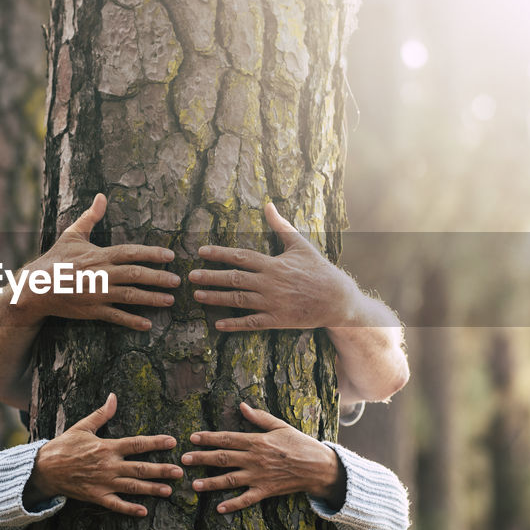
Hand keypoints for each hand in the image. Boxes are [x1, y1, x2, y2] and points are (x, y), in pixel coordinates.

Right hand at [22, 193, 180, 330]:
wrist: (36, 287)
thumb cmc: (56, 259)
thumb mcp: (72, 235)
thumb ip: (91, 217)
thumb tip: (102, 196)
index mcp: (99, 255)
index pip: (130, 252)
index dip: (151, 253)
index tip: (170, 256)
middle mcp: (101, 274)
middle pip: (135, 275)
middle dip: (158, 278)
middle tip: (177, 280)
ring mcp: (97, 294)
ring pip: (130, 296)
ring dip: (151, 299)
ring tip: (170, 300)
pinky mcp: (92, 311)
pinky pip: (116, 317)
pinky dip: (132, 321)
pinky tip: (148, 325)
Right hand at [27, 393, 184, 516]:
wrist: (44, 469)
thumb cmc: (64, 446)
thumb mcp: (82, 427)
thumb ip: (101, 414)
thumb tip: (113, 397)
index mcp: (107, 447)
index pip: (136, 444)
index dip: (155, 442)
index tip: (172, 441)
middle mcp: (108, 465)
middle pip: (140, 468)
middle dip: (162, 470)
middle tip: (180, 471)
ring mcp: (103, 483)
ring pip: (132, 487)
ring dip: (152, 489)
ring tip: (169, 490)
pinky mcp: (96, 496)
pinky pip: (116, 505)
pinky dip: (130, 509)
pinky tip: (144, 511)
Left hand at [182, 402, 344, 512]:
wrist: (319, 467)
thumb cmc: (300, 444)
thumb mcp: (281, 426)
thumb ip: (260, 418)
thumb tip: (242, 406)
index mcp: (257, 441)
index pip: (227, 438)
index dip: (208, 438)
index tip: (192, 438)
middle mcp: (255, 459)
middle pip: (223, 458)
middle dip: (202, 459)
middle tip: (183, 460)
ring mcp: (259, 477)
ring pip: (230, 480)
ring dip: (211, 483)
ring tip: (194, 485)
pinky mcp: (266, 491)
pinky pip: (246, 499)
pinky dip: (232, 505)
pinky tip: (219, 509)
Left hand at [188, 202, 356, 331]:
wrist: (338, 299)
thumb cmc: (318, 269)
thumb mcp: (300, 245)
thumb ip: (281, 226)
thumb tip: (268, 204)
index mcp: (274, 264)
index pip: (241, 256)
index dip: (220, 253)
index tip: (201, 251)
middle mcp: (270, 284)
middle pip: (234, 279)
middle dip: (210, 277)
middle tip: (190, 276)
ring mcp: (273, 303)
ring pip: (238, 300)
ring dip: (216, 298)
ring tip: (197, 295)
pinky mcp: (278, 320)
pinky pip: (252, 323)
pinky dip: (234, 324)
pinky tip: (218, 324)